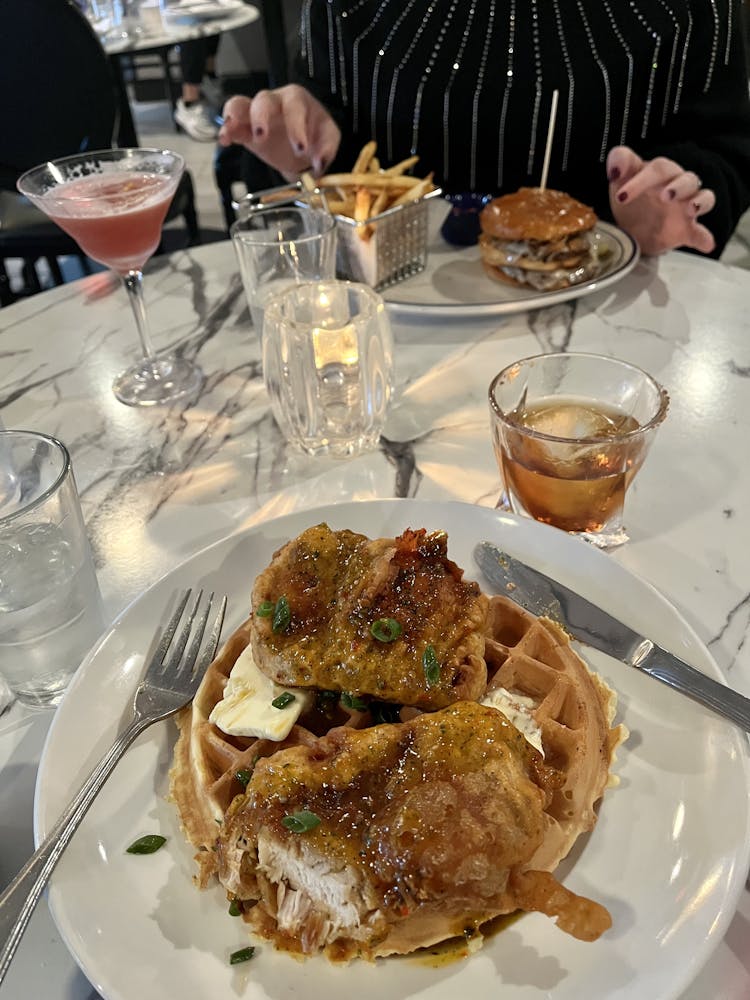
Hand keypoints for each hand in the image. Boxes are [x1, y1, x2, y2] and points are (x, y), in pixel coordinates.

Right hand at [219, 85, 340, 180]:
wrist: (303, 149)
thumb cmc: (316, 137)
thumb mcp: (328, 139)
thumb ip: (327, 148)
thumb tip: (319, 163)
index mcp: (298, 100)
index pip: (295, 106)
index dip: (296, 126)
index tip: (300, 149)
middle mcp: (275, 102)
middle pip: (263, 99)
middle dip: (261, 116)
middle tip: (262, 136)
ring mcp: (257, 114)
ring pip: (240, 104)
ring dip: (234, 116)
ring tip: (230, 130)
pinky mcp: (246, 130)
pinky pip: (232, 125)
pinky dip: (226, 131)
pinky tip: (224, 141)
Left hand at [606, 146, 716, 255]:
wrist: (631, 226)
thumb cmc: (631, 196)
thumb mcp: (620, 180)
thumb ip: (620, 163)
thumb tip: (614, 168)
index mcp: (662, 172)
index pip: (658, 169)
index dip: (642, 180)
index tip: (621, 197)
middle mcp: (679, 186)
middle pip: (686, 180)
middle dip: (678, 187)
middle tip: (664, 197)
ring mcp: (686, 208)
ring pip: (704, 198)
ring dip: (700, 202)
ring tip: (691, 210)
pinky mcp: (687, 231)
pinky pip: (701, 233)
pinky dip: (705, 238)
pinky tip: (707, 244)